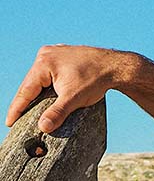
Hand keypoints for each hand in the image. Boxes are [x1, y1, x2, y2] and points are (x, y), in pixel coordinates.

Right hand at [7, 45, 136, 132]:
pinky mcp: (65, 56)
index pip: (25, 90)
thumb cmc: (96, 80)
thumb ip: (58, 113)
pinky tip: (47, 96)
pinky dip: (48, 86)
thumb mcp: (74, 99)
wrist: (116, 67)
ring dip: (37, 93)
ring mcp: (55, 54)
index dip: (17, 108)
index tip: (9, 123)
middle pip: (31, 83)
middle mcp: (46, 55)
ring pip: (41, 78)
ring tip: (29, 110)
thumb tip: (42, 127)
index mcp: (43, 63)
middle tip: (16, 120)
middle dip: (25, 101)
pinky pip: (51, 74)